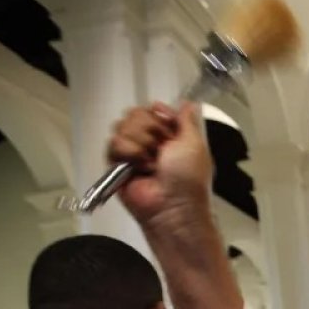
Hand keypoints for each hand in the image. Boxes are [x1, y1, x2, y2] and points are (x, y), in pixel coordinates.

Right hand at [106, 101, 212, 228]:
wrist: (172, 206)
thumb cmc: (188, 176)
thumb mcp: (194, 143)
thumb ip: (187, 121)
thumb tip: (186, 103)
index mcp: (169, 135)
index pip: (152, 109)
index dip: (158, 115)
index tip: (168, 127)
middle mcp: (149, 141)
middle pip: (135, 114)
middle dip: (150, 130)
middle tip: (161, 150)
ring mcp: (131, 152)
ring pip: (122, 127)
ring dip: (141, 144)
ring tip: (152, 163)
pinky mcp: (116, 164)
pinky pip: (114, 144)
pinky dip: (129, 155)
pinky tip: (139, 168)